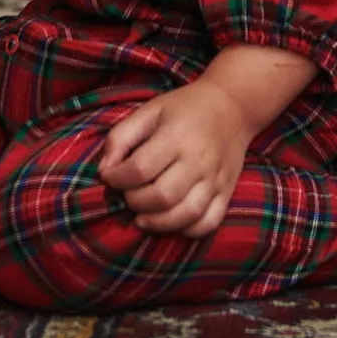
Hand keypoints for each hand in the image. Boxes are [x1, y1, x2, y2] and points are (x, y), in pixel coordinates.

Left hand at [97, 44, 317, 239]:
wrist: (232, 107)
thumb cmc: (184, 108)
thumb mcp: (149, 111)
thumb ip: (121, 137)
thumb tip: (104, 171)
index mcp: (176, 136)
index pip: (140, 169)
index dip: (117, 179)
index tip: (109, 178)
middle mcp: (198, 161)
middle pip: (162, 196)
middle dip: (135, 202)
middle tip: (127, 195)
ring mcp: (215, 179)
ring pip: (185, 215)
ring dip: (157, 223)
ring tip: (141, 217)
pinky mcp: (227, 192)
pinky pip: (208, 223)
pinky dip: (187, 230)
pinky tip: (170, 222)